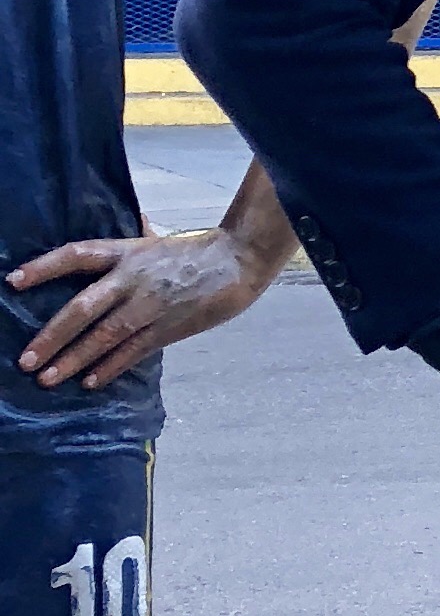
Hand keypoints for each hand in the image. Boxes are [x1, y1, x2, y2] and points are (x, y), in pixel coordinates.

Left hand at [7, 226, 274, 392]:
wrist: (240, 259)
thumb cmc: (198, 248)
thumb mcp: (157, 239)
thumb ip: (131, 244)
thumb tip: (116, 233)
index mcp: (126, 252)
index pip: (76, 256)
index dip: (44, 267)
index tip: (13, 281)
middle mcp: (132, 279)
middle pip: (82, 308)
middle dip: (52, 336)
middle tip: (26, 360)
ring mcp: (150, 306)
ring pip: (104, 337)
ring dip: (74, 359)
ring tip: (47, 378)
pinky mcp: (168, 327)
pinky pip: (133, 351)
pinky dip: (111, 367)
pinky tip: (90, 382)